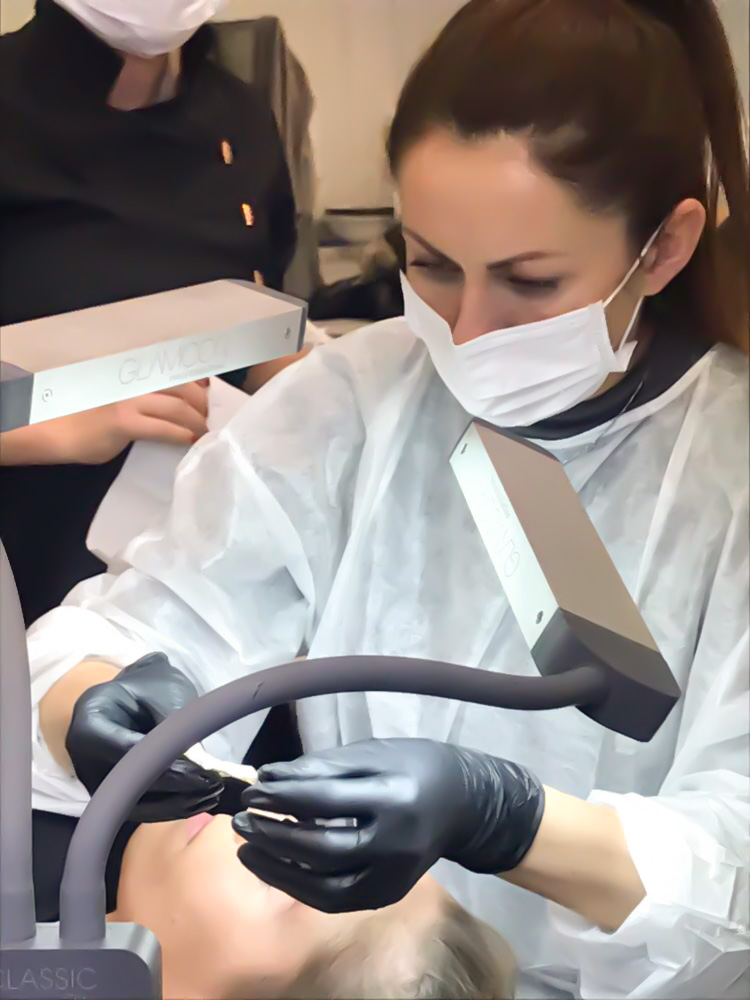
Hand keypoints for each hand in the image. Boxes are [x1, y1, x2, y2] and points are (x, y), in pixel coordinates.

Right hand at [47, 380, 208, 463]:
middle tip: (213, 417)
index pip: (173, 373)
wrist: (58, 430)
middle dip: (202, 403)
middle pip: (182, 387)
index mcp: (134, 377)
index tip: (211, 391)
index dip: (197, 381)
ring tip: (206, 431)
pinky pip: (161, 427)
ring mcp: (129, 401)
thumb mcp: (120, 402)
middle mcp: (134, 383)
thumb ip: (144, 402)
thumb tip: (173, 410)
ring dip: (196, 420)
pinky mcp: (124, 422)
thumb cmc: (88, 421)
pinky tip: (189, 440)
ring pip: (176, 406)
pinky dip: (180, 433)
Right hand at [65, 653, 222, 821]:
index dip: (165, 765)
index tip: (200, 772)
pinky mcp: (112, 796)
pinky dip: (170, 806)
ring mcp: (96, 782)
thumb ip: (174, 725)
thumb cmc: (148, 686)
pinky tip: (200, 799)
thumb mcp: (163, 693)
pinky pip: (140, 807)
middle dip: (175, 787)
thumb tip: (196, 762)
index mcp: (89, 724)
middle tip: (213, 784)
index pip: (127, 752)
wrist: (135, 695)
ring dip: (176, 804)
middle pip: (129, 783)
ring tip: (212, 793)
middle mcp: (85, 760)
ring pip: (135, 805)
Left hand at [233, 738, 544, 912]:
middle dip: (274, 834)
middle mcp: (395, 843)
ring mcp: (392, 877)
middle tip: (241, 819)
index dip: (282, 796)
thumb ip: (322, 767)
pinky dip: (298, 885)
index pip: (325, 800)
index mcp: (394, 796)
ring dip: (277, 867)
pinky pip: (333, 899)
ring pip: (323, 884)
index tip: (252, 788)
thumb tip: (268, 777)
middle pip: (321, 847)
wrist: (464, 805)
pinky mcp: (386, 895)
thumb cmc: (415, 766)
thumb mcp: (373, 753)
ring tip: (246, 847)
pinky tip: (273, 866)